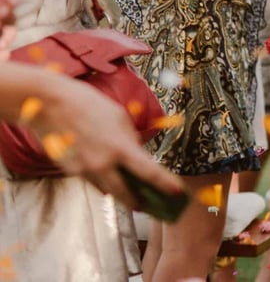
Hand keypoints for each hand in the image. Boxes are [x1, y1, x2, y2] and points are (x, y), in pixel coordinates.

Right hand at [28, 71, 183, 209]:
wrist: (50, 104)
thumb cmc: (88, 105)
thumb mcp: (119, 118)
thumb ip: (129, 139)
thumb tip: (135, 153)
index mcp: (120, 147)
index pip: (149, 172)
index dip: (165, 184)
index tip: (177, 193)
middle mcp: (103, 164)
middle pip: (125, 193)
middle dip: (137, 201)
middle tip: (147, 205)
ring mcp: (84, 170)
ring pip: (107, 189)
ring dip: (119, 193)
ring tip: (130, 195)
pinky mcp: (71, 171)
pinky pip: (92, 181)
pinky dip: (101, 181)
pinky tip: (107, 177)